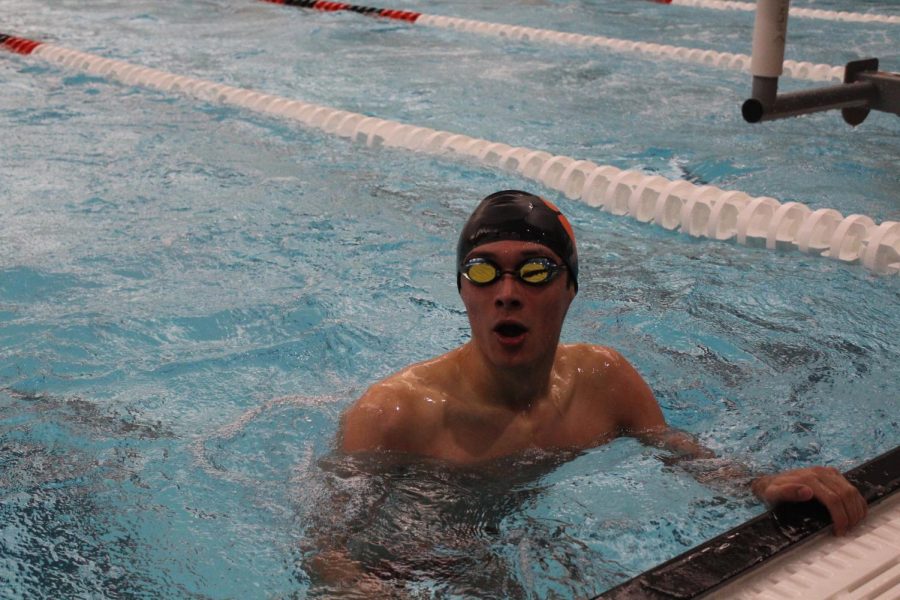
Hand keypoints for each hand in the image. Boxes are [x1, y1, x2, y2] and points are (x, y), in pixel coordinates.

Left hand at [751, 466, 867, 535]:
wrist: (770, 481)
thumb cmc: (772, 491)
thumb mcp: (773, 494)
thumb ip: (788, 492)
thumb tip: (808, 492)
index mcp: (808, 479)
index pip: (833, 499)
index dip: (840, 517)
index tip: (839, 531)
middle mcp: (820, 473)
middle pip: (846, 495)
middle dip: (851, 516)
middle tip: (848, 530)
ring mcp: (827, 472)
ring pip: (851, 490)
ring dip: (857, 509)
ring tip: (852, 525)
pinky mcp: (832, 473)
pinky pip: (851, 487)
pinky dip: (857, 501)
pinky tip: (856, 513)